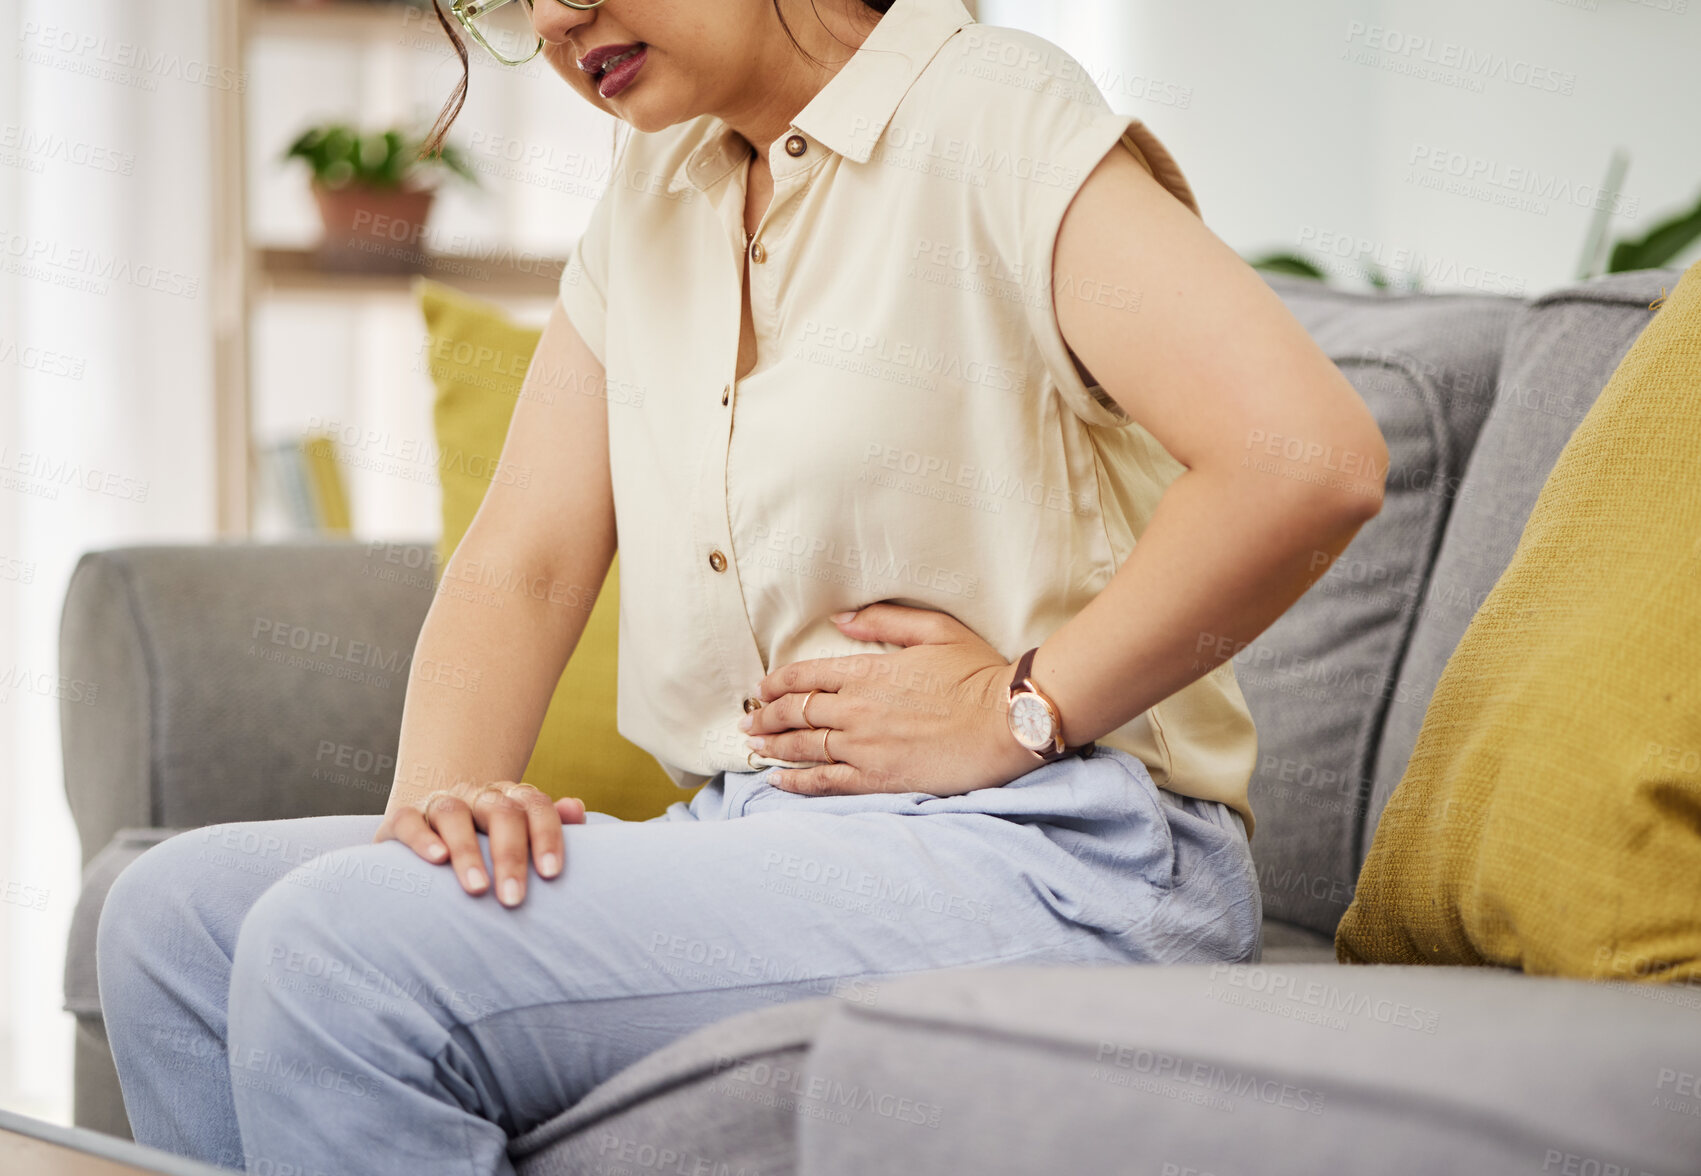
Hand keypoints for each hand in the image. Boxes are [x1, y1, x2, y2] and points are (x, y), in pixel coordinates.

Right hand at [373, 780, 586, 906]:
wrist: (432, 832)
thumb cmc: (488, 846)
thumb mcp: (520, 837)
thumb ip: (550, 825)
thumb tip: (576, 808)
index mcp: (511, 799)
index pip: (536, 807)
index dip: (546, 836)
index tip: (550, 874)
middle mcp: (478, 796)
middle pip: (500, 812)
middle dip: (510, 855)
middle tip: (513, 899)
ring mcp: (439, 803)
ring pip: (455, 814)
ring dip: (467, 851)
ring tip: (477, 889)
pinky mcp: (403, 817)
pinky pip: (410, 820)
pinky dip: (423, 838)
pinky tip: (437, 860)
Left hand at [743, 603, 1035, 795]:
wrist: (1008, 721)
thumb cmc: (978, 672)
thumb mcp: (934, 628)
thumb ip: (882, 622)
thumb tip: (840, 619)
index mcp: (868, 671)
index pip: (806, 676)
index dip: (777, 684)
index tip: (760, 690)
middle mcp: (857, 709)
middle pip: (796, 713)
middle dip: (765, 717)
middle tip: (748, 723)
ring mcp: (865, 746)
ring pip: (803, 747)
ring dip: (773, 747)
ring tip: (753, 748)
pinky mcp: (879, 778)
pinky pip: (826, 781)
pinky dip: (797, 782)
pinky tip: (778, 782)